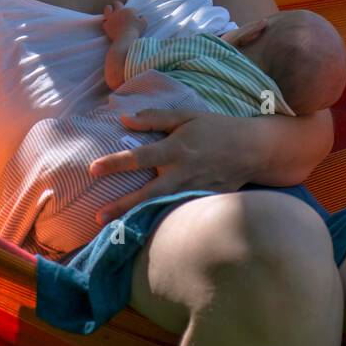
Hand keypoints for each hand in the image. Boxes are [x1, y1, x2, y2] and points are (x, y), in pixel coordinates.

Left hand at [87, 107, 246, 223]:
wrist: (253, 149)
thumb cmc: (217, 128)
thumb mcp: (186, 116)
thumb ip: (155, 118)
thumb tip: (124, 119)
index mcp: (176, 149)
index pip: (139, 157)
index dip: (114, 163)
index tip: (92, 170)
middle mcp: (182, 173)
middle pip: (147, 193)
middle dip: (122, 206)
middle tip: (98, 217)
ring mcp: (194, 191)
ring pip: (161, 207)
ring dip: (138, 218)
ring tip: (115, 230)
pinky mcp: (204, 202)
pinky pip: (178, 212)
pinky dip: (161, 220)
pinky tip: (145, 230)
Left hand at [102, 0, 144, 41]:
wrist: (125, 38)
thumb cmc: (135, 30)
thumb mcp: (144, 23)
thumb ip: (143, 18)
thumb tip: (141, 16)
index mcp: (128, 10)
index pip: (130, 8)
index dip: (132, 12)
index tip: (132, 16)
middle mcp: (119, 11)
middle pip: (117, 3)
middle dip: (118, 5)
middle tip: (119, 9)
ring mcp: (111, 17)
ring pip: (107, 8)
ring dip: (109, 9)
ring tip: (110, 13)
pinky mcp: (106, 24)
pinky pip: (104, 21)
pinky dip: (106, 23)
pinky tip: (108, 25)